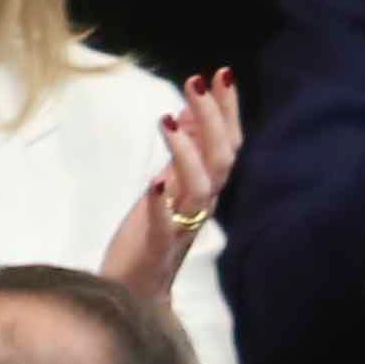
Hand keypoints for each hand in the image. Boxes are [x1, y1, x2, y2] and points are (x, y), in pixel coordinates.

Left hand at [98, 69, 243, 303]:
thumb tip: (188, 110)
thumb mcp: (167, 184)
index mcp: (205, 188)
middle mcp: (201, 205)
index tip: (222, 73)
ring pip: (200, 188)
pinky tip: (153, 184)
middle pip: (221, 159)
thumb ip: (182, 153)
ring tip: (169, 120)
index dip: (227, 110)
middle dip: (211, 119)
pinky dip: (161, 205)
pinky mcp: (156, 247)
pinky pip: (165, 226)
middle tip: (195, 83)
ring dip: (187, 153)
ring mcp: (181, 226)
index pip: (228, 143)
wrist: (135, 290)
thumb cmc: (150, 236)